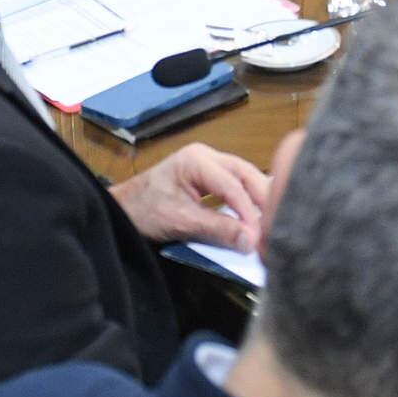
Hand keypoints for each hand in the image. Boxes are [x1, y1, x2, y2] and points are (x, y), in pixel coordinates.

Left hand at [108, 142, 270, 250]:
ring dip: (257, 200)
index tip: (261, 237)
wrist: (120, 210)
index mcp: (197, 160)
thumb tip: (251, 241)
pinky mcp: (207, 176)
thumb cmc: (143, 212)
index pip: (234, 185)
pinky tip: (256, 216)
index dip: (250, 212)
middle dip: (262, 200)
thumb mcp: (181, 222)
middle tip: (277, 226)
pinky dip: (246, 200)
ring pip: (244, 177)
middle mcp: (206, 155)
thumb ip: (218, 229)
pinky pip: (235, 184)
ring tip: (271, 223)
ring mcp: (207, 164)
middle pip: (246, 174)